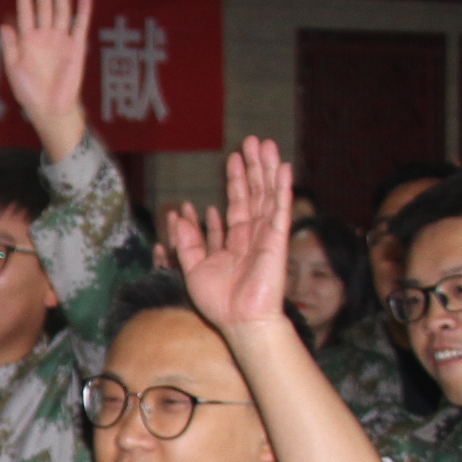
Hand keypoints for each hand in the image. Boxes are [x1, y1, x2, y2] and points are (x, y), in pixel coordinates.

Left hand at [0, 0, 93, 162]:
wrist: (49, 108)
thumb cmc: (29, 92)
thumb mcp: (13, 68)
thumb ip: (9, 45)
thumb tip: (4, 23)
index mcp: (27, 39)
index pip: (25, 10)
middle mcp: (45, 35)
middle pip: (45, 4)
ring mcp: (61, 39)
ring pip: (62, 9)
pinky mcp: (76, 47)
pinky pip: (80, 25)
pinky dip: (83, 10)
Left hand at [166, 137, 297, 333]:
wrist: (239, 321)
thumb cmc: (219, 302)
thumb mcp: (193, 268)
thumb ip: (187, 241)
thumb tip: (178, 215)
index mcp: (235, 242)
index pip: (237, 204)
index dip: (236, 181)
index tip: (234, 158)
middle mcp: (253, 236)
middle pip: (255, 194)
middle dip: (253, 167)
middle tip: (253, 141)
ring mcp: (266, 236)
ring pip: (268, 195)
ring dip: (268, 169)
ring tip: (267, 144)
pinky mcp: (277, 240)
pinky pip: (280, 209)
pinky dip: (282, 188)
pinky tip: (283, 168)